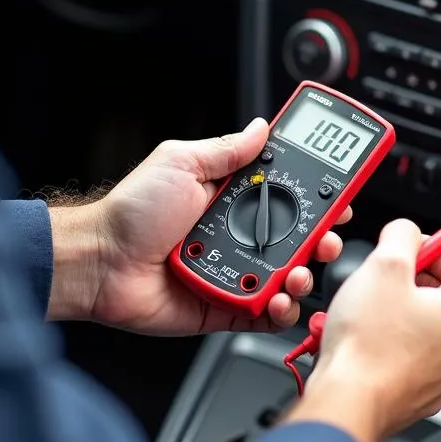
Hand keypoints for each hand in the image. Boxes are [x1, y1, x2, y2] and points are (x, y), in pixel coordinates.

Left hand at [48, 118, 351, 335]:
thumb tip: (261, 127)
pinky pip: (262, 313)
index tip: (340, 196)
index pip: (287, 195)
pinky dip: (278, 311)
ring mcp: (233, 272)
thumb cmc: (132, 210)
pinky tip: (280, 300)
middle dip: (321, 239)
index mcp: (231, 199)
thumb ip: (226, 150)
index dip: (317, 196)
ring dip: (302, 276)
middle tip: (327, 238)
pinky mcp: (224, 307)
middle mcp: (237, 236)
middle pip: (297, 239)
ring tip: (298, 273)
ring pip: (285, 278)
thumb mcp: (182, 162)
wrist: (99, 261)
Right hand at [286, 219, 440, 441]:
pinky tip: (357, 337)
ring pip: (419, 327)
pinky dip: (383, 342)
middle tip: (380, 277)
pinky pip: (404, 356)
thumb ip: (402, 235)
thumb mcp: (384, 265)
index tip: (413, 247)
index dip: (437, 249)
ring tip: (361, 309)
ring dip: (390, 311)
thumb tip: (407, 232)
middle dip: (407, 281)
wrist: (346, 402)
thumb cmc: (367, 345)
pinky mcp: (417, 394)